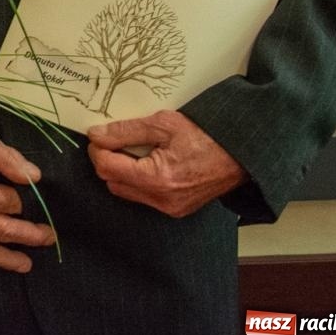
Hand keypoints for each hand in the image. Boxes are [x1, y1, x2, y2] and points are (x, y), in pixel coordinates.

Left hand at [87, 109, 246, 217]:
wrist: (239, 154)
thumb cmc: (205, 136)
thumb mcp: (162, 124)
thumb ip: (125, 131)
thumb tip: (96, 135)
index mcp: (158, 178)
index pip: (107, 168)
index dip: (98, 150)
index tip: (100, 136)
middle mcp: (162, 199)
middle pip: (113, 182)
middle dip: (108, 161)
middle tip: (116, 141)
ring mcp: (170, 208)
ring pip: (125, 192)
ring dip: (122, 172)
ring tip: (135, 151)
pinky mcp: (176, 210)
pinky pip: (143, 197)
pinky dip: (138, 181)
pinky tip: (148, 164)